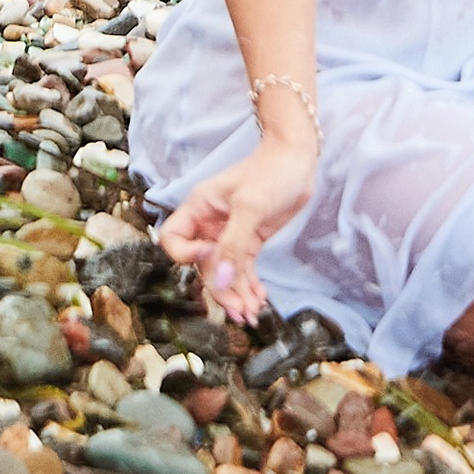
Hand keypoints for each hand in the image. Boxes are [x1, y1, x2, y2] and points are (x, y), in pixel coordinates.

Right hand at [153, 133, 315, 326]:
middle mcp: (209, 224)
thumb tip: (220, 280)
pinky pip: (242, 269)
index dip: (187, 254)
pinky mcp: (249, 241)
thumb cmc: (271, 171)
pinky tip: (259, 299)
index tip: (211, 256)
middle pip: (203, 265)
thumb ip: (234, 244)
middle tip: (239, 311)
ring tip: (251, 314)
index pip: (174, 239)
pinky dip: (249, 286)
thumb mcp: (250, 206)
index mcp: (198, 208)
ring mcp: (229, 234)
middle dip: (220, 290)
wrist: (299, 158)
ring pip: (225, 272)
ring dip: (236, 294)